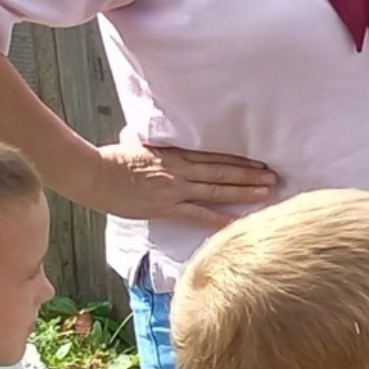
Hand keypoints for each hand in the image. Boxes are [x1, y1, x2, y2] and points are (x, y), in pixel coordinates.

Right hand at [86, 141, 277, 228]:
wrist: (93, 174)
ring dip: (243, 191)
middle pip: (222, 171)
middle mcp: (180, 170)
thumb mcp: (140, 146)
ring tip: (267, 192)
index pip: (214, 156)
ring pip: (217, 190)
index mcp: (175, 154)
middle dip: (250, 174)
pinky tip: (237, 224)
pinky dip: (219, 220)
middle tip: (275, 176)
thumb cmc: (112, 160)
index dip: (238, 160)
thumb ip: (158, 147)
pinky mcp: (167, 208)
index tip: (258, 161)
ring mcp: (175, 189)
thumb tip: (164, 144)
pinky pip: (199, 215)